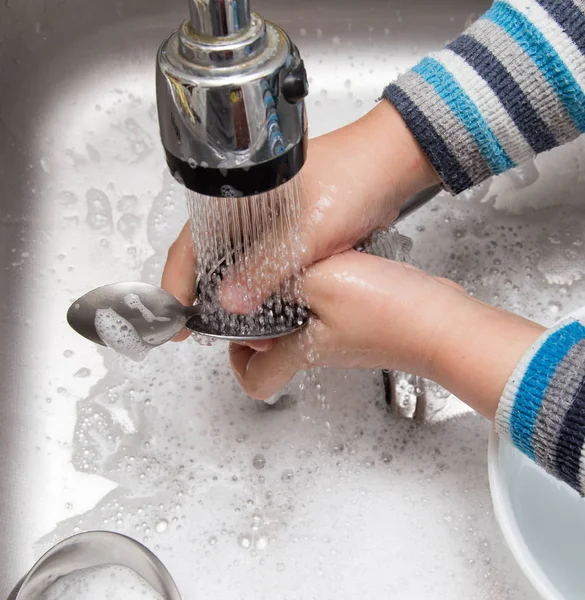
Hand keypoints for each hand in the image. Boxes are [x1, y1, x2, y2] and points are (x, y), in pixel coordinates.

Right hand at [162, 101, 438, 324]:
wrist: (390, 167)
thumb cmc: (350, 179)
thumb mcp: (307, 229)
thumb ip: (268, 266)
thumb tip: (230, 302)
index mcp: (235, 197)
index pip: (190, 245)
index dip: (176, 284)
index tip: (173, 320)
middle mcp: (244, 212)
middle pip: (208, 259)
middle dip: (200, 296)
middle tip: (196, 331)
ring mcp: (266, 224)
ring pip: (235, 266)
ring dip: (229, 296)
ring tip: (226, 329)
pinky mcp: (287, 236)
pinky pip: (262, 268)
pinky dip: (256, 290)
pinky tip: (259, 311)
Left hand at [230, 251, 544, 419]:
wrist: (446, 323)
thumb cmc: (392, 314)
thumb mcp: (322, 283)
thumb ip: (279, 281)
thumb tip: (243, 287)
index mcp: (302, 350)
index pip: (255, 378)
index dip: (235, 360)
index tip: (230, 332)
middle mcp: (320, 349)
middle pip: (275, 346)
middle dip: (260, 317)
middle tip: (257, 283)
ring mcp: (344, 338)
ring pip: (302, 323)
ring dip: (291, 296)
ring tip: (292, 264)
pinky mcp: (364, 322)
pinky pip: (329, 308)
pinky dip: (321, 288)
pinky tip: (329, 261)